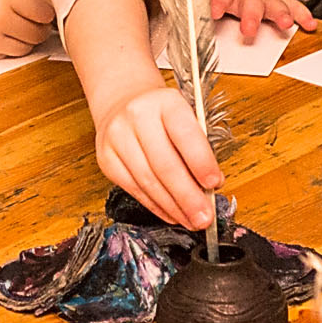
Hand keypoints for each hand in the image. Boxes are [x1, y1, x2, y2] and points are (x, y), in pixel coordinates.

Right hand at [0, 0, 54, 59]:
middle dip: (38, 27)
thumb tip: (41, 9)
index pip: (42, 11)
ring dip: (25, 40)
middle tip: (32, 21)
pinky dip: (9, 47)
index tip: (42, 10)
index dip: (44, 11)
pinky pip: (9, 55)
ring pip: (26, 47)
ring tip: (14, 29)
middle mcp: (0, 20)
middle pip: (37, 32)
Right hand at [93, 83, 223, 228]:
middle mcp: (137, 116)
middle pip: (164, 164)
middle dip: (188, 196)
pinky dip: (156, 206)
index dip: (201, 162)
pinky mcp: (106, 158)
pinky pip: (133, 189)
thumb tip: (209, 187)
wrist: (124, 103)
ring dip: (173, 207)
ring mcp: (118, 137)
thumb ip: (199, 148)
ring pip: (148, 181)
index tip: (215, 184)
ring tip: (191, 221)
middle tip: (205, 218)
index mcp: (165, 102)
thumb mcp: (186, 118)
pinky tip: (171, 214)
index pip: (185, 134)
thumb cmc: (163, 115)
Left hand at [209, 0, 315, 43]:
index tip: (214, 11)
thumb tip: (168, 4)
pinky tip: (309, 24)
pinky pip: (296, 7)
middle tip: (248, 29)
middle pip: (250, 4)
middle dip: (250, 17)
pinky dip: (303, 15)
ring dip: (280, 14)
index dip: (217, 2)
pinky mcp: (282, 0)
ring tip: (285, 24)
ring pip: (275, 5)